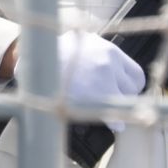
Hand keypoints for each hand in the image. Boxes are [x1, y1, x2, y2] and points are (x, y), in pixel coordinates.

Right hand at [14, 33, 144, 131]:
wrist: (32, 62)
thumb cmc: (52, 55)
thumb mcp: (78, 43)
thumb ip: (97, 53)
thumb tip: (111, 70)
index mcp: (106, 49)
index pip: (136, 73)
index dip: (128, 85)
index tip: (121, 91)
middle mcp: (108, 61)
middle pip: (132, 88)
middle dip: (123, 96)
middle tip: (110, 101)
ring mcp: (102, 79)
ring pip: (125, 102)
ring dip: (116, 107)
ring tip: (103, 110)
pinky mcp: (94, 98)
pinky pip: (116, 118)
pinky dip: (113, 123)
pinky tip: (106, 123)